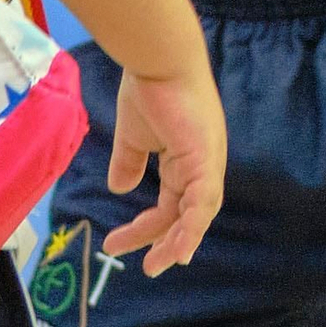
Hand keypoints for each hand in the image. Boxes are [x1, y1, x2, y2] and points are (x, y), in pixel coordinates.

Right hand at [102, 64, 226, 276]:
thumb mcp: (133, 135)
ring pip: (198, 215)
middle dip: (163, 241)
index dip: (148, 227)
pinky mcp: (205, 160)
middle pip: (185, 215)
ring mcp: (207, 162)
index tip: (117, 243)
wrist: (157, 60)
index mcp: (187, 159)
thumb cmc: (147, 88)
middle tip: (145, 266)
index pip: (171, 204)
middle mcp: (203, 165)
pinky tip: (180, 249)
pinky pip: (202, 203)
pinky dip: (192, 228)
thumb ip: (129, 162)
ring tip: (155, 265)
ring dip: (178, 243)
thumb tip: (120, 188)